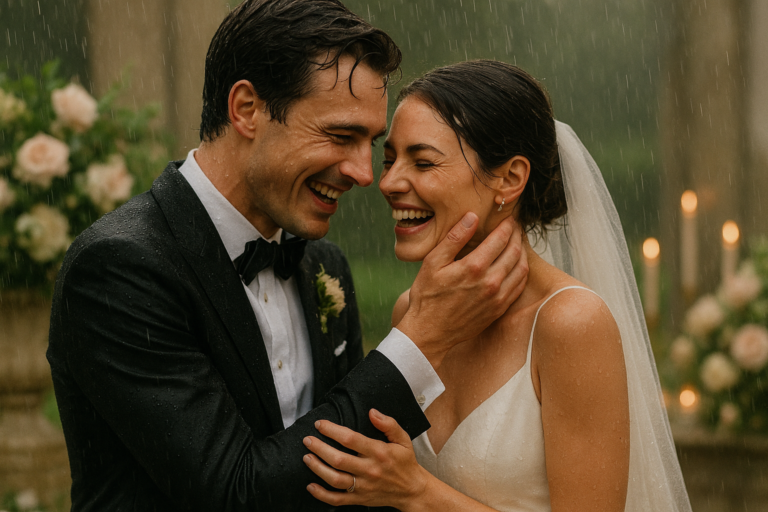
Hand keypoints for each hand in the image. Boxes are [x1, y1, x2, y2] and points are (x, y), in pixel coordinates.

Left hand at [302, 409, 429, 509]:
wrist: (412, 491)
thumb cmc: (405, 462)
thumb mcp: (403, 439)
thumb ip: (388, 424)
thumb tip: (372, 412)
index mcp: (379, 452)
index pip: (350, 439)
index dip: (332, 430)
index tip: (320, 424)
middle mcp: (369, 470)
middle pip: (338, 459)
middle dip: (319, 448)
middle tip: (307, 440)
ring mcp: (363, 486)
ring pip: (334, 479)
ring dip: (317, 468)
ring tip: (306, 457)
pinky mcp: (359, 499)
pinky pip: (337, 499)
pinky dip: (322, 495)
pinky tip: (310, 486)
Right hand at [397, 213, 527, 368]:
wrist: (429, 332)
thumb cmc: (427, 296)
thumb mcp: (432, 263)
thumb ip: (454, 239)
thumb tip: (472, 217)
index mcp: (474, 267)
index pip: (500, 238)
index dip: (507, 225)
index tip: (507, 218)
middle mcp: (490, 282)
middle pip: (515, 251)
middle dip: (517, 235)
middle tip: (515, 227)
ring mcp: (497, 297)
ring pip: (521, 268)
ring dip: (522, 252)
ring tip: (517, 242)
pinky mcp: (499, 309)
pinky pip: (519, 286)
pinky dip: (521, 271)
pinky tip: (516, 265)